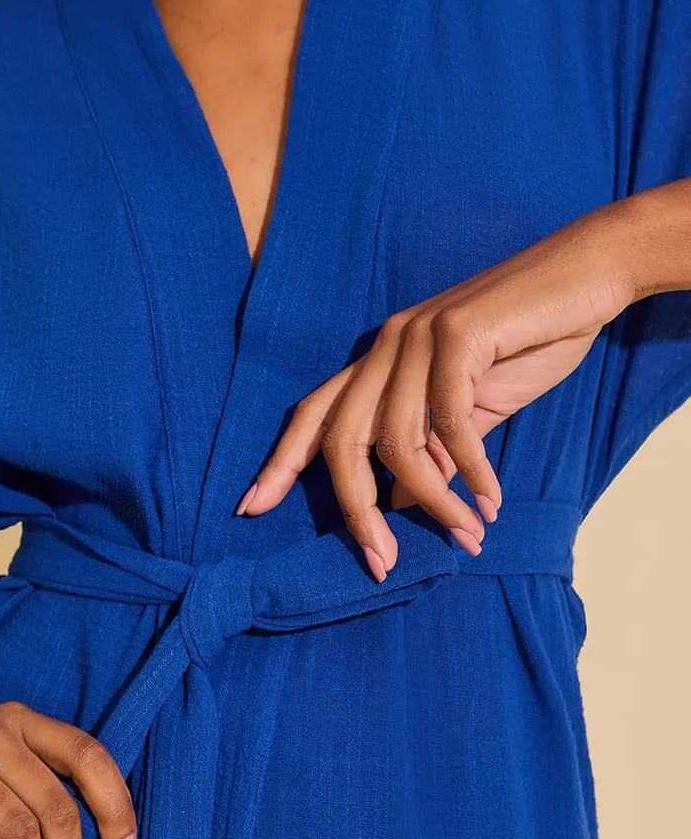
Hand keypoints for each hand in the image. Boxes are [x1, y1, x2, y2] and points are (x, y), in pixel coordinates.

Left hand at [236, 202, 640, 579]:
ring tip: (467, 535)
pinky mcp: (459, 331)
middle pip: (342, 439)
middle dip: (356, 510)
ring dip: (434, 501)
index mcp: (381, 360)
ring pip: (398, 439)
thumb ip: (430, 455)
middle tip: (381, 563)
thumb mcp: (470, 413)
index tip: (249, 508)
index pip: (314, 413)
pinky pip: (451, 421)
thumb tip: (394, 507)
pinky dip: (472, 470)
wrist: (590, 275)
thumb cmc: (530, 342)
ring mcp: (419, 334)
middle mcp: (388, 344)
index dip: (280, 462)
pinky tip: (490, 500)